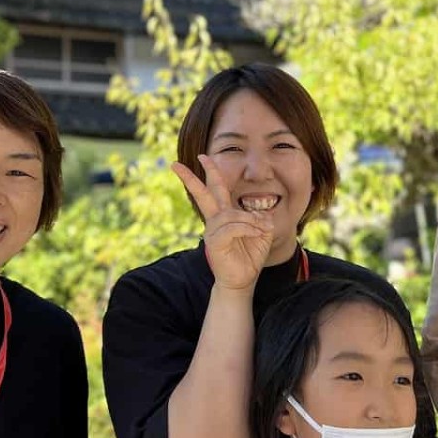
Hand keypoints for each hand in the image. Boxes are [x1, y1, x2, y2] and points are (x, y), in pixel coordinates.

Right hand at [174, 156, 273, 292]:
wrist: (243, 280)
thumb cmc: (250, 256)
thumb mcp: (263, 233)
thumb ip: (262, 218)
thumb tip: (260, 212)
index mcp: (225, 215)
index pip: (216, 189)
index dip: (212, 172)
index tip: (204, 156)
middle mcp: (215, 220)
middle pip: (202, 194)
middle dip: (190, 178)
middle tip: (174, 164)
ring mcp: (212, 231)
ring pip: (231, 214)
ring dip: (250, 221)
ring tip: (262, 230)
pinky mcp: (214, 243)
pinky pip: (232, 227)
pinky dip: (247, 229)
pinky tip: (256, 234)